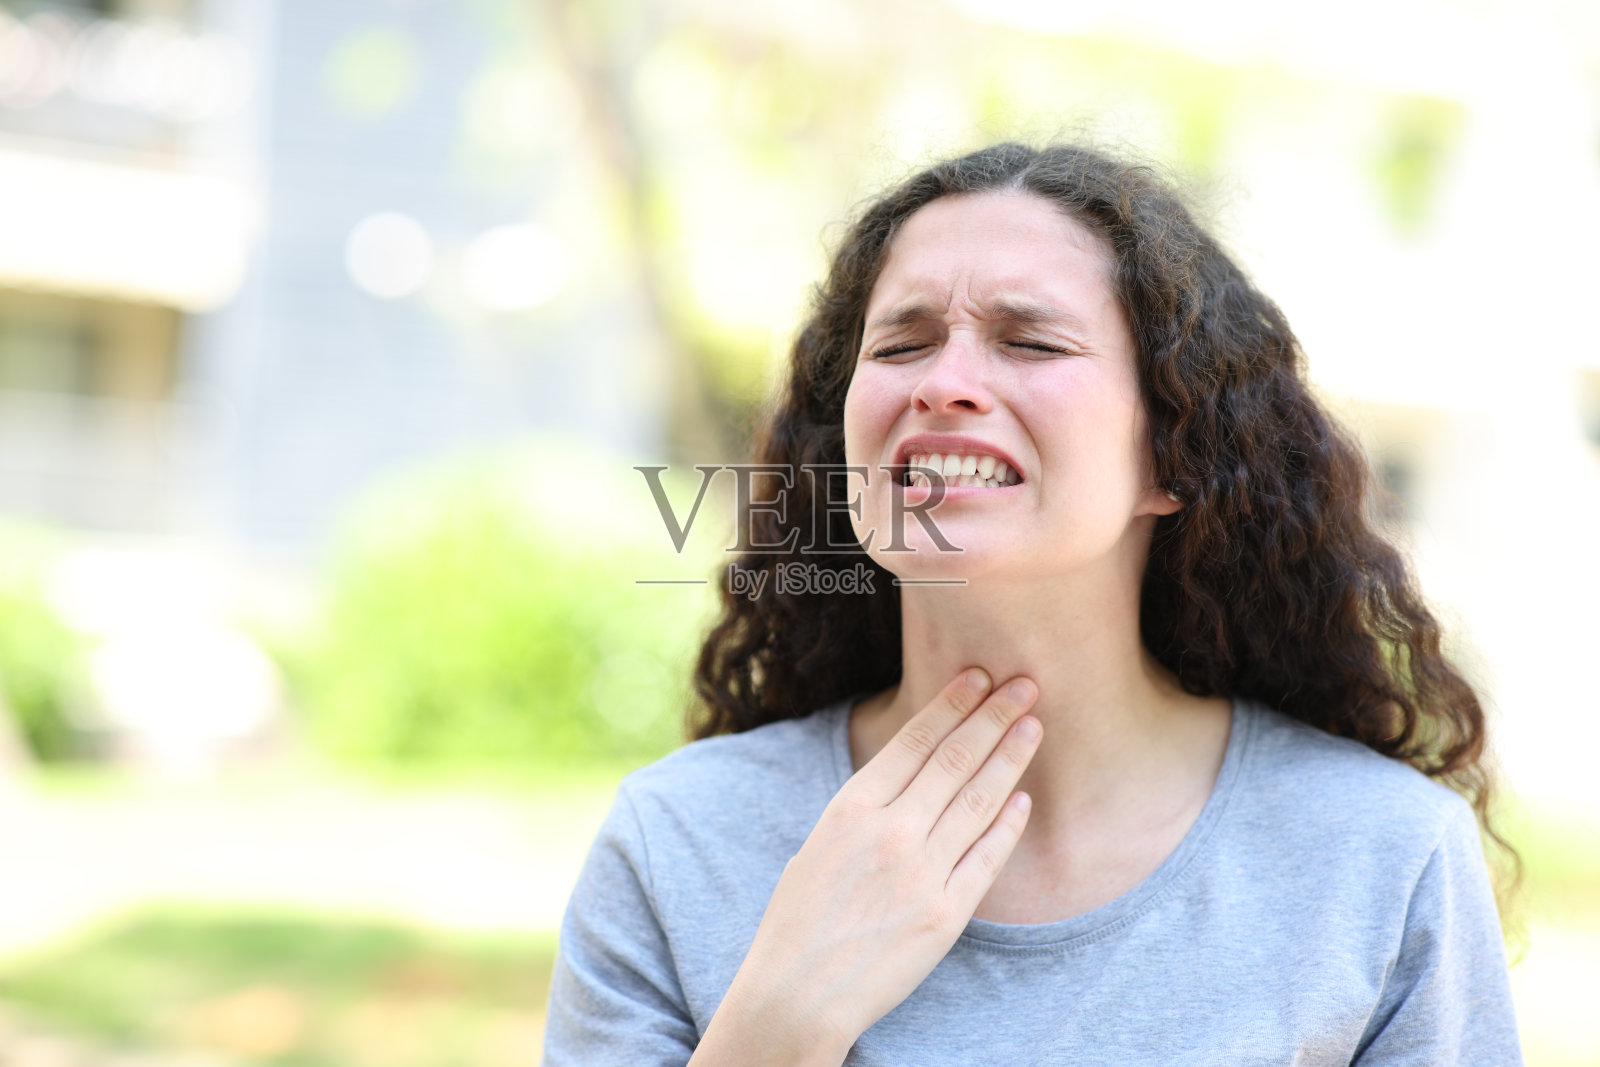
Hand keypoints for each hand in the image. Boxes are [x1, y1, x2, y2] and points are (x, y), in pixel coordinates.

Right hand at [718, 669, 1041, 1055]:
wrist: (796, 995)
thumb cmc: (799, 920)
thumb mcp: (819, 846)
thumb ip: (864, 810)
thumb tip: (907, 776)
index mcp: (850, 808)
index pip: (914, 741)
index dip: (951, 704)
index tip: (979, 677)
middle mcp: (890, 832)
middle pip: (955, 760)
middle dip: (994, 716)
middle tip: (1025, 684)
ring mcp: (922, 873)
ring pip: (979, 800)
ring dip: (1010, 756)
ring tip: (1033, 725)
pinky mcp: (946, 914)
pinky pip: (987, 857)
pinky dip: (1008, 824)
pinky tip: (1022, 798)